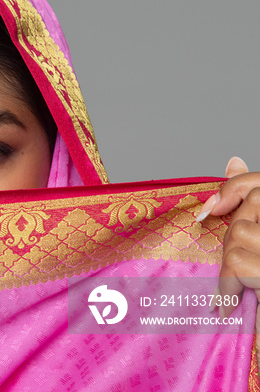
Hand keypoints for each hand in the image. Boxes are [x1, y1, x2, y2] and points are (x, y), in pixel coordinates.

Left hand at [202, 157, 259, 359]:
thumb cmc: (258, 289)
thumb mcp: (258, 246)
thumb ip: (250, 206)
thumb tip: (231, 159)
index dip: (234, 187)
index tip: (208, 209)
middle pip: (248, 210)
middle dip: (230, 237)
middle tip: (234, 268)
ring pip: (237, 236)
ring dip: (229, 269)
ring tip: (239, 291)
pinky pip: (237, 264)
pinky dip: (228, 287)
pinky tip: (232, 304)